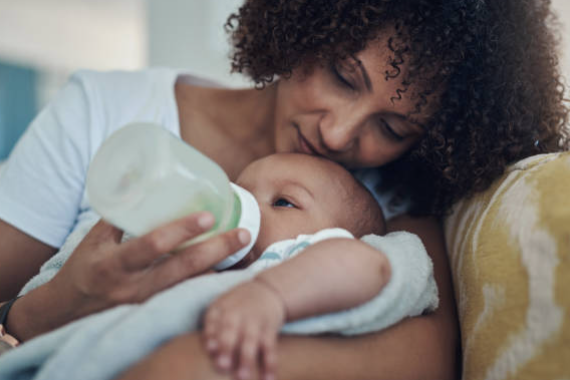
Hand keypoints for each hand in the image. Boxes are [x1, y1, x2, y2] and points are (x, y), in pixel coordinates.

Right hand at [39, 213, 249, 332]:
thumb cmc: (83, 268)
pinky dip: (208, 282)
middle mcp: (133, 288)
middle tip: (243, 233)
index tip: (207, 216)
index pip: (152, 246)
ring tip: (243, 248)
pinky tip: (227, 268)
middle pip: (183, 269)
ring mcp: (146, 304)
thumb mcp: (94, 239)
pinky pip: (186, 295)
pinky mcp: (155, 311)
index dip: (180, 231)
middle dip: (216, 250)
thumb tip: (142, 180)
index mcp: (114, 265)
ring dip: (219, 267)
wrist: (68, 311)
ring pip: (190, 286)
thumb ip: (120, 213)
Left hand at [203, 279, 285, 379]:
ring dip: (247, 359)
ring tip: (243, 378)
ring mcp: (255, 321)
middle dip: (227, 348)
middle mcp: (237, 314)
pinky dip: (270, 364)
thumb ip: (211, 327)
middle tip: (223, 366)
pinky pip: (270, 348)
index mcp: (221, 308)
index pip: (213, 321)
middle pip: (231, 330)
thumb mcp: (220, 307)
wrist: (266, 290)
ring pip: (251, 341)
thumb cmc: (236, 305)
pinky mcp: (270, 329)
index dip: (211, 334)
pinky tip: (269, 379)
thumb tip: (209, 350)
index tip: (210, 349)